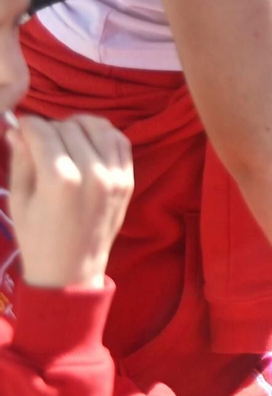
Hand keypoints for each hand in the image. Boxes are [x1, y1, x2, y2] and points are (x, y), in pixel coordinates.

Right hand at [5, 114, 132, 288]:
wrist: (72, 270)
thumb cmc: (37, 238)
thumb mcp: (19, 200)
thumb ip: (21, 160)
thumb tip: (17, 129)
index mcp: (60, 180)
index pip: (44, 132)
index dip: (28, 125)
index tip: (22, 127)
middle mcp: (93, 173)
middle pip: (70, 127)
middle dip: (50, 127)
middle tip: (39, 137)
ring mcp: (115, 175)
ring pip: (99, 127)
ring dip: (78, 125)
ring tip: (64, 136)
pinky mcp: (129, 179)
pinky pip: (120, 141)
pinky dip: (103, 134)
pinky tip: (88, 141)